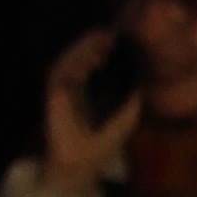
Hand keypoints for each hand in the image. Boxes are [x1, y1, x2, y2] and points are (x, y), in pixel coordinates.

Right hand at [40, 31, 139, 192]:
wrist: (86, 162)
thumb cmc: (106, 139)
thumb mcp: (128, 111)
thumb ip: (133, 91)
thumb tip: (142, 70)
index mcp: (89, 82)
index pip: (93, 56)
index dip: (102, 44)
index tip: (117, 37)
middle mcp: (74, 81)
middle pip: (81, 52)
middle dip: (93, 41)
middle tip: (108, 34)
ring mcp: (62, 86)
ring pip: (70, 58)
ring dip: (84, 48)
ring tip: (101, 44)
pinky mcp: (54, 93)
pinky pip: (61, 72)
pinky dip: (74, 64)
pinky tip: (89, 62)